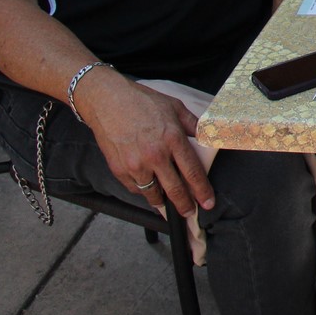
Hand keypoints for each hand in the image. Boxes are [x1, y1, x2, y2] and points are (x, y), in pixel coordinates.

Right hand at [84, 74, 214, 216]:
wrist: (107, 100)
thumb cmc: (142, 101)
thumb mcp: (175, 107)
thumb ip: (193, 125)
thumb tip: (207, 136)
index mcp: (172, 139)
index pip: (192, 172)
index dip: (202, 191)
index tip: (208, 203)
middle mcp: (155, 155)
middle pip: (175, 190)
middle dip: (185, 206)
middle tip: (190, 213)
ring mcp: (135, 164)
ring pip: (153, 194)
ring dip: (163, 202)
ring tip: (170, 205)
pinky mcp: (119, 169)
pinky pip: (135, 189)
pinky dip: (144, 191)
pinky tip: (150, 189)